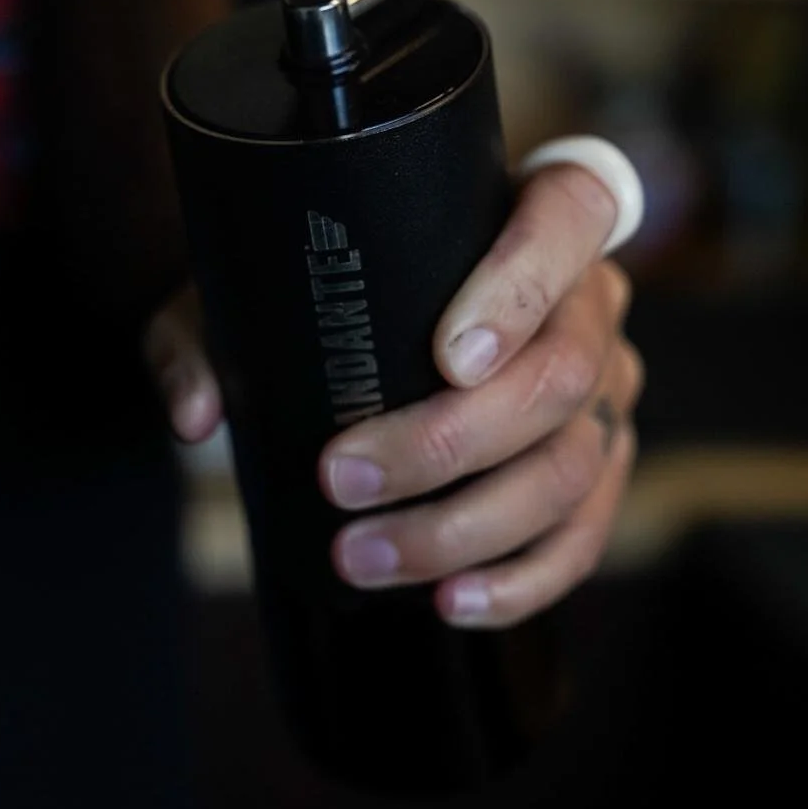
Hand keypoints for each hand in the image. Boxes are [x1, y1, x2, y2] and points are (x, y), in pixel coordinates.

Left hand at [145, 160, 641, 628]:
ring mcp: (608, 383)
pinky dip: (523, 578)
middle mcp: (592, 295)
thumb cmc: (336, 277)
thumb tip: (199, 414)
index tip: (447, 356)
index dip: (524, 285)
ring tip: (361, 555)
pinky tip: (452, 600)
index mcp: (541, 208)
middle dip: (448, 442)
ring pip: (571, 464)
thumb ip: (209, 328)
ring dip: (464, 527)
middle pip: (563, 372)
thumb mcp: (263, 275)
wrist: (387, 308)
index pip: (572, 213)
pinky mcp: (600, 463)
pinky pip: (585, 532)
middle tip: (340, 477)